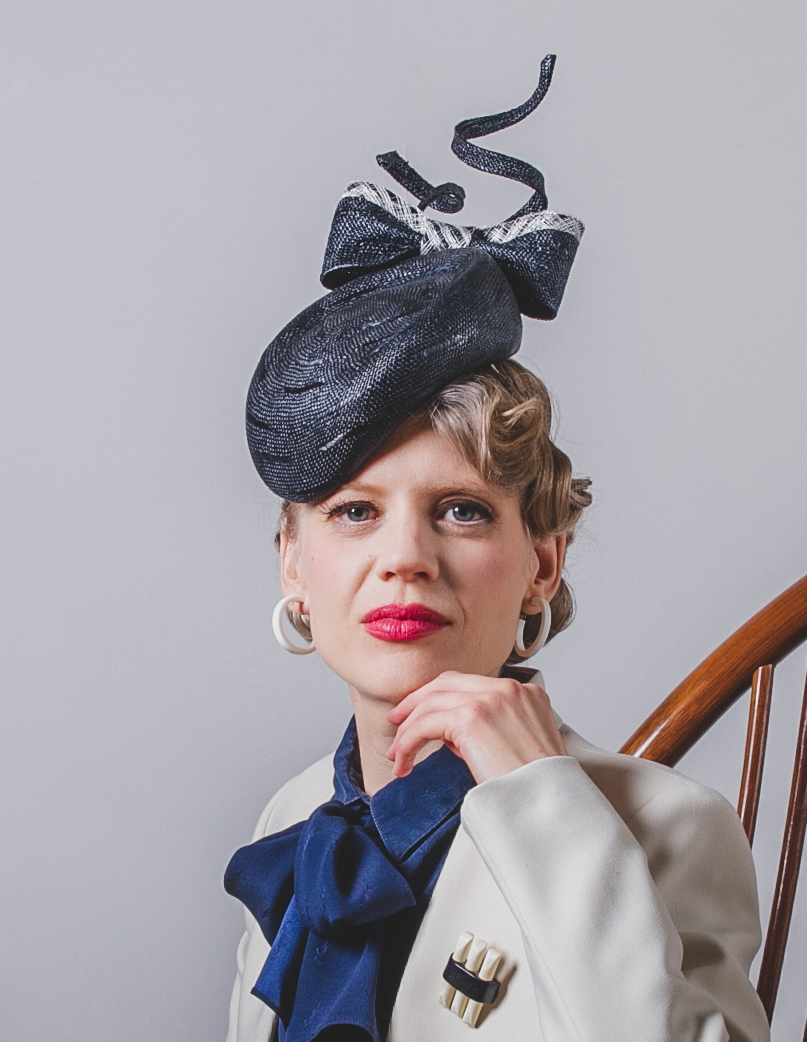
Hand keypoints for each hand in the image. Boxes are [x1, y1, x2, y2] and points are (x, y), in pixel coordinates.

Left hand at [386, 671, 567, 783]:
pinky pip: (425, 724)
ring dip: (408, 729)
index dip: (439, 697)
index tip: (422, 714)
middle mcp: (508, 689)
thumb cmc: (537, 788)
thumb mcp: (519, 748)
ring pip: (432, 702)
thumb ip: (489, 731)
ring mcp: (490, 699)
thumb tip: (452, 736)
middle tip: (397, 722)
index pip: (470, 683)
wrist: (548, 805)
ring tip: (397, 754)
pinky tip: (404, 761)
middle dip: (416, 702)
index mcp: (525, 693)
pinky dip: (408, 742)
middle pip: (447, 682)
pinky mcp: (472, 717)